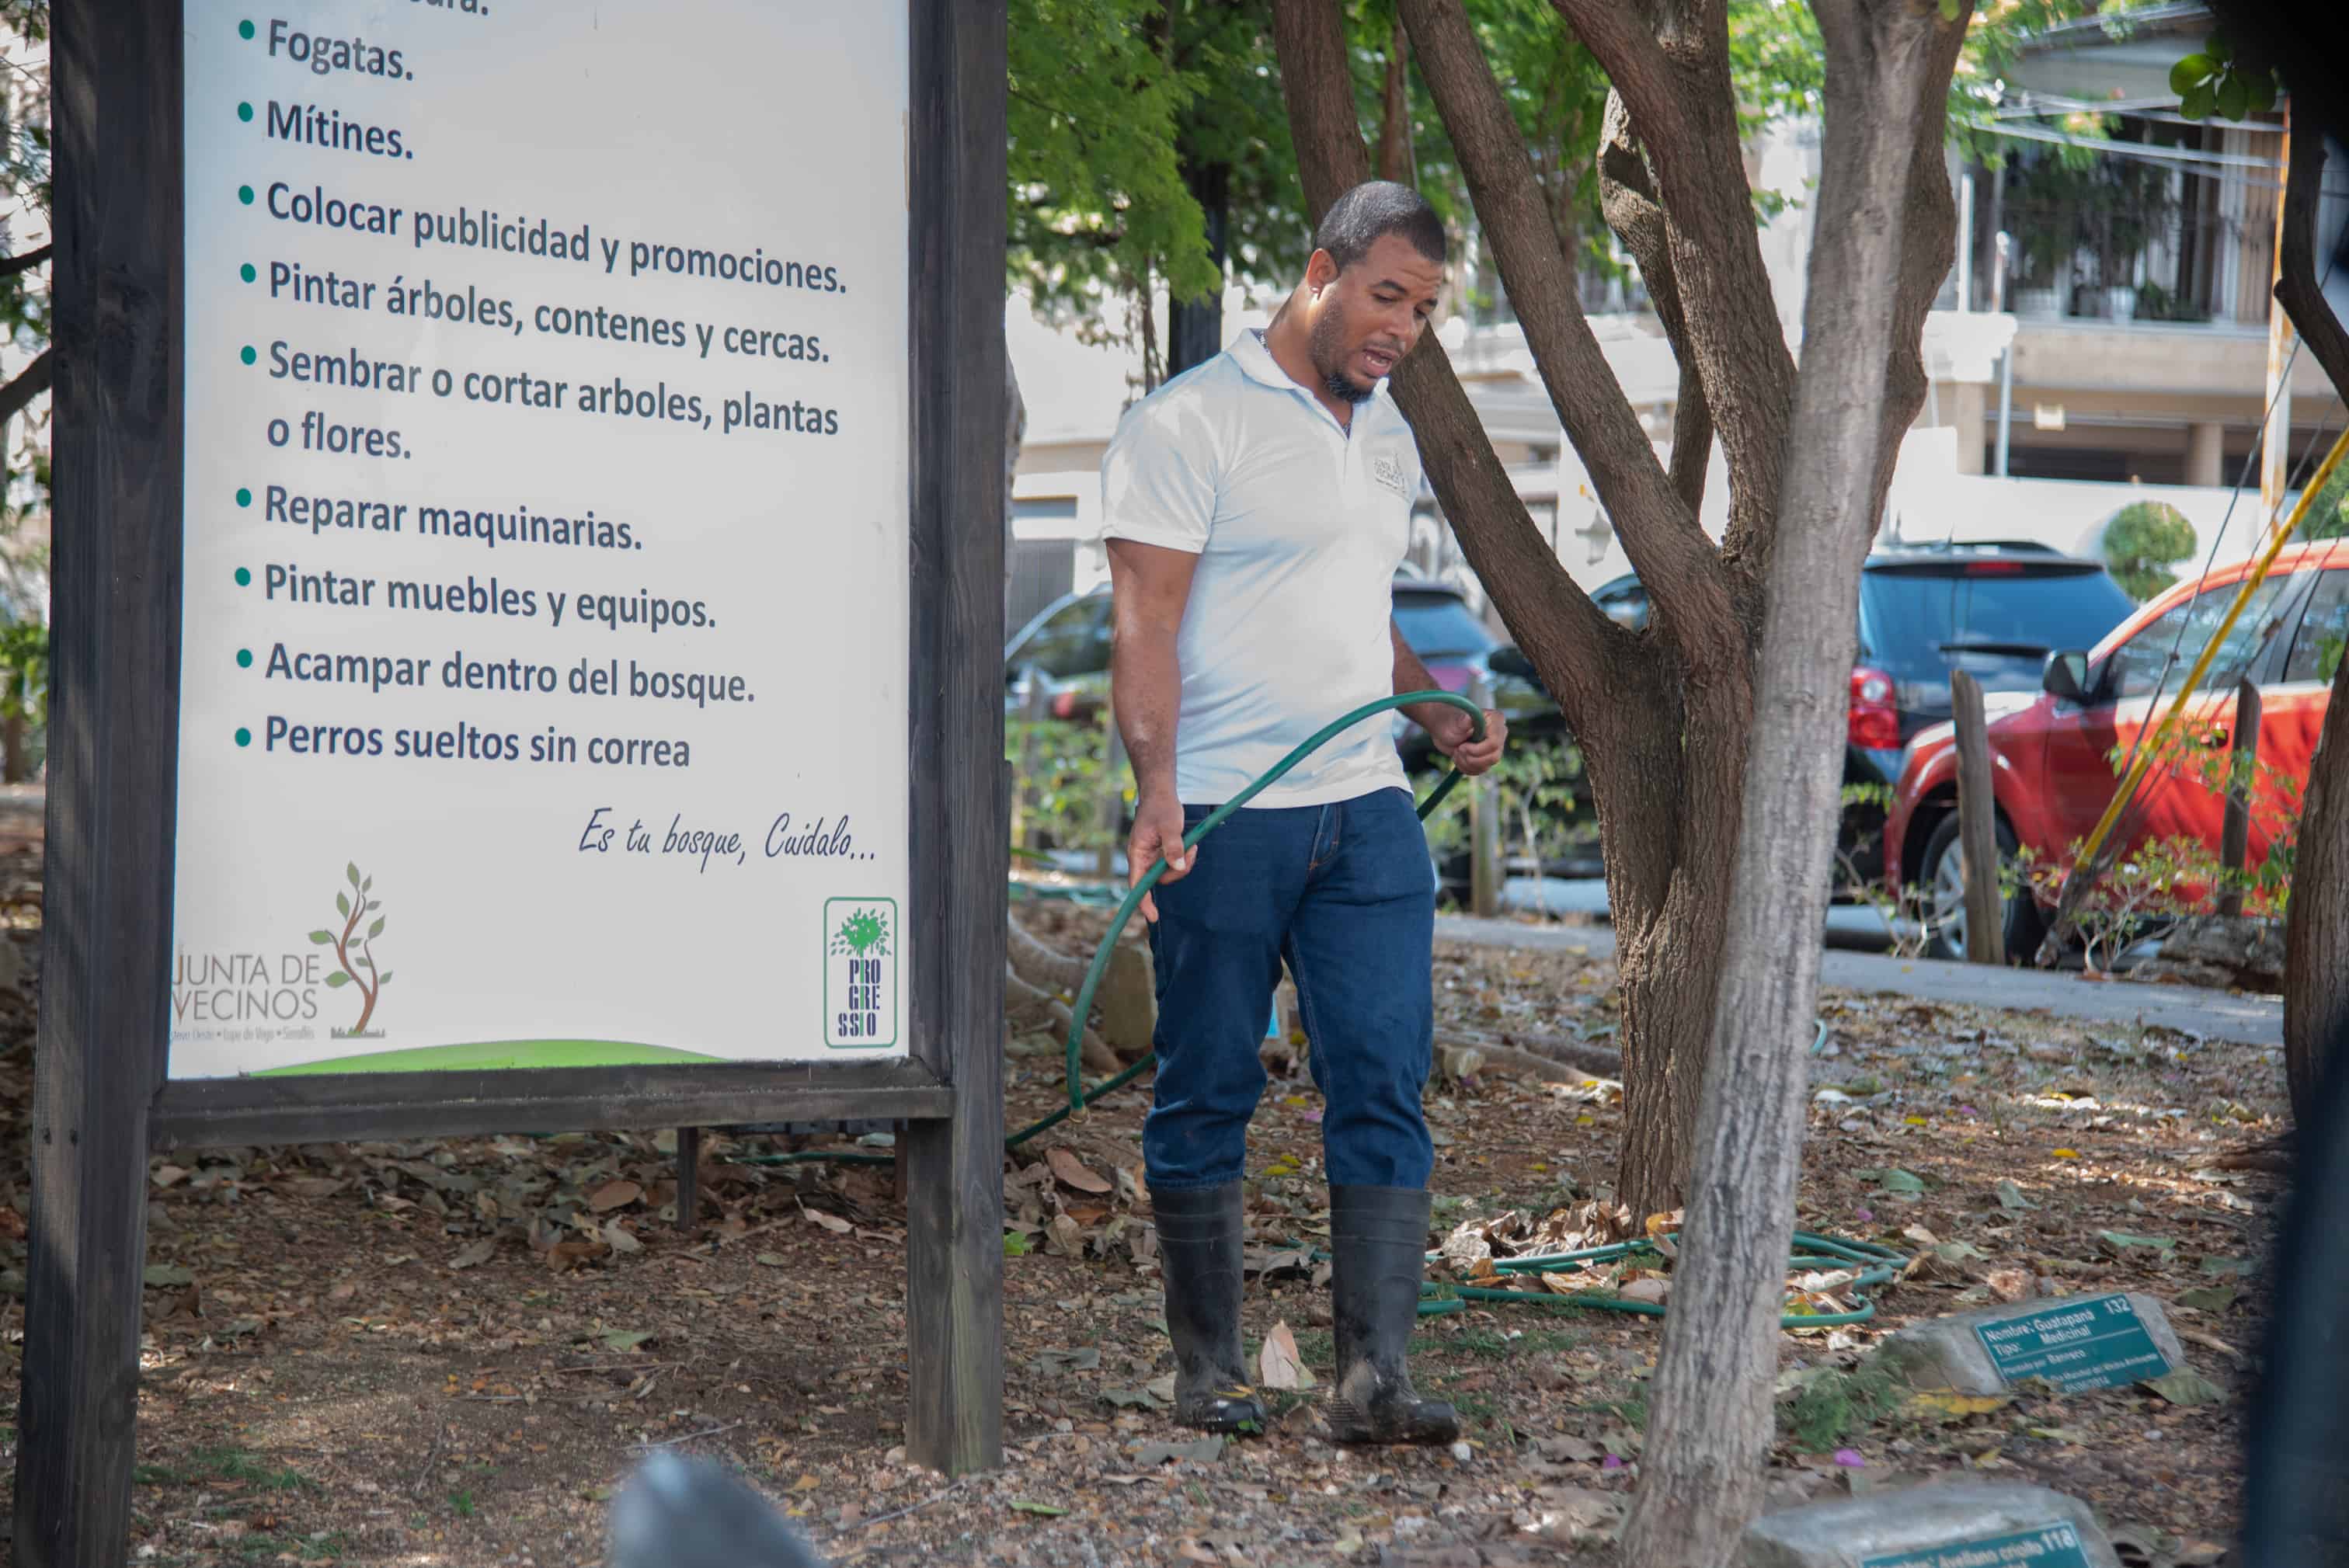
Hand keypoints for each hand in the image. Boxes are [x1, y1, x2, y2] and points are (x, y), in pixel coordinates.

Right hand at [1128, 792, 1193, 922]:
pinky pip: (1174, 865)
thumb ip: (1173, 847)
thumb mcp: (1169, 825)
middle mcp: (1142, 859)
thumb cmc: (1161, 807)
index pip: (1137, 884)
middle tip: (1190, 852)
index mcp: (1137, 854)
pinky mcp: (1161, 854)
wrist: (1161, 794)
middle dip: (1178, 871)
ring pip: (1169, 873)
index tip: (1153, 916)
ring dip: (1184, 863)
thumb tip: (1177, 866)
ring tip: (1191, 845)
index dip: (1143, 902)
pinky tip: (1190, 845)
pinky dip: (1184, 858)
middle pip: (1159, 881)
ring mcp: (1152, 857)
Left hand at [1437, 708, 1505, 776]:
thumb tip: (1469, 718)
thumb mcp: (1455, 722)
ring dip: (1466, 763)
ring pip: (1486, 766)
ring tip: (1456, 751)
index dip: (1477, 750)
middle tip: (1458, 749)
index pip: (1494, 743)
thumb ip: (1464, 722)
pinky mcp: (1487, 757)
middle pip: (1494, 757)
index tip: (1462, 747)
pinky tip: (1458, 757)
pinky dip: (1465, 767)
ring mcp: (1495, 747)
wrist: (1443, 729)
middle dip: (1472, 758)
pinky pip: (1480, 770)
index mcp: (1496, 720)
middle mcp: (1499, 734)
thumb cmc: (1450, 721)